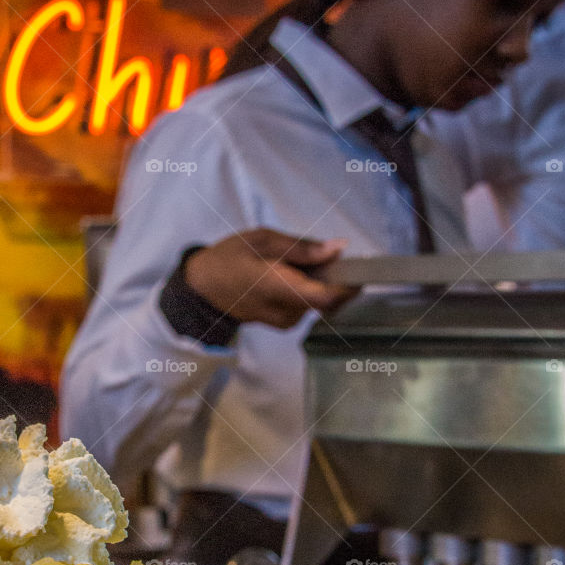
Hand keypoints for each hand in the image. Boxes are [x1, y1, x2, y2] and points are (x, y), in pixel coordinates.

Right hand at [183, 228, 355, 327]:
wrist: (202, 289)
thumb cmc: (229, 259)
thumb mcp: (262, 240)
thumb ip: (303, 247)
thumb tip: (340, 249)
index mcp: (278, 288)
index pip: (328, 297)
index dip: (351, 283)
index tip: (362, 265)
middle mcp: (286, 312)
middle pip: (328, 296)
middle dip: (332, 274)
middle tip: (318, 253)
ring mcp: (287, 322)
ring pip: (320, 298)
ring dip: (318, 280)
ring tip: (292, 262)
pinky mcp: (286, 323)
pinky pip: (309, 303)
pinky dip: (307, 287)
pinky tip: (287, 276)